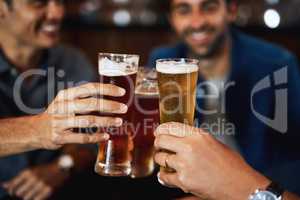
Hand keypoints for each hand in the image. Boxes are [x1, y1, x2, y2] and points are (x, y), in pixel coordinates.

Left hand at [3, 162, 67, 199]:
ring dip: (28, 197)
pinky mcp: (48, 189)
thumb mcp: (29, 171)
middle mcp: (33, 177)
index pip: (13, 185)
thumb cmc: (42, 170)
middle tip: (26, 191)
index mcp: (27, 171)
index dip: (12, 191)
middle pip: (19, 193)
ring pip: (27, 197)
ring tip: (33, 193)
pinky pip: (36, 199)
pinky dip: (36, 199)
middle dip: (21, 194)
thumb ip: (16, 179)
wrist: (60, 168)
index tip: (14, 192)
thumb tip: (4, 186)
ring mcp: (41, 183)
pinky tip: (38, 195)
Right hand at [32, 83, 127, 149]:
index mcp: (66, 95)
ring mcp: (60, 122)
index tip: (122, 92)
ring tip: (119, 122)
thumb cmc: (57, 113)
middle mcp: (63, 106)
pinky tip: (106, 136)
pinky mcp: (59, 137)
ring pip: (88, 121)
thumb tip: (110, 97)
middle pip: (90, 104)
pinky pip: (81, 138)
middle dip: (110, 106)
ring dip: (105, 121)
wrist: (35, 130)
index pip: (89, 88)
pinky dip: (95, 138)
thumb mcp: (66, 101)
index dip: (107, 89)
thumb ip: (83, 98)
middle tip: (124, 108)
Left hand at [154, 122, 269, 199]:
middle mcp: (190, 147)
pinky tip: (167, 175)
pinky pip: (164, 176)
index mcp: (199, 135)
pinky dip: (164, 176)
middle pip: (161, 140)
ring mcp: (185, 164)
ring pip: (160, 158)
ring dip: (161, 160)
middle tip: (160, 146)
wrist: (240, 185)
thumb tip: (179, 138)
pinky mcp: (183, 180)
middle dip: (159, 143)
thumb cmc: (231, 165)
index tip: (158, 132)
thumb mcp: (214, 143)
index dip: (161, 129)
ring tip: (167, 162)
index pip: (171, 127)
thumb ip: (196, 139)